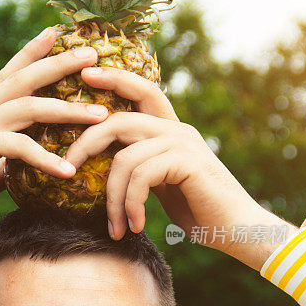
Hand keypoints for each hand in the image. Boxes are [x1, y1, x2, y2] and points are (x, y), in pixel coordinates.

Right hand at [0, 28, 106, 239]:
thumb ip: (4, 164)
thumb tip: (21, 166)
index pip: (11, 76)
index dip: (32, 53)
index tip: (57, 33)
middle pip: (24, 79)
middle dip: (58, 63)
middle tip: (92, 52)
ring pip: (29, 107)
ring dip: (68, 109)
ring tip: (101, 114)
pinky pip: (19, 147)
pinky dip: (46, 158)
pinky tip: (68, 171)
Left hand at [64, 66, 296, 270]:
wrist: (239, 231)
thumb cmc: (201, 212)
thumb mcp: (164, 185)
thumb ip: (142, 169)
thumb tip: (108, 168)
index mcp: (170, 130)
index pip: (141, 91)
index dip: (114, 78)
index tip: (85, 75)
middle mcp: (177, 130)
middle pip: (118, 121)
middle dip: (85, 143)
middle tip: (66, 170)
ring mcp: (184, 143)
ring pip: (124, 159)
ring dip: (112, 199)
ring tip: (115, 228)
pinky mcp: (188, 162)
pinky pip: (140, 176)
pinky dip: (130, 205)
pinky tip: (134, 225)